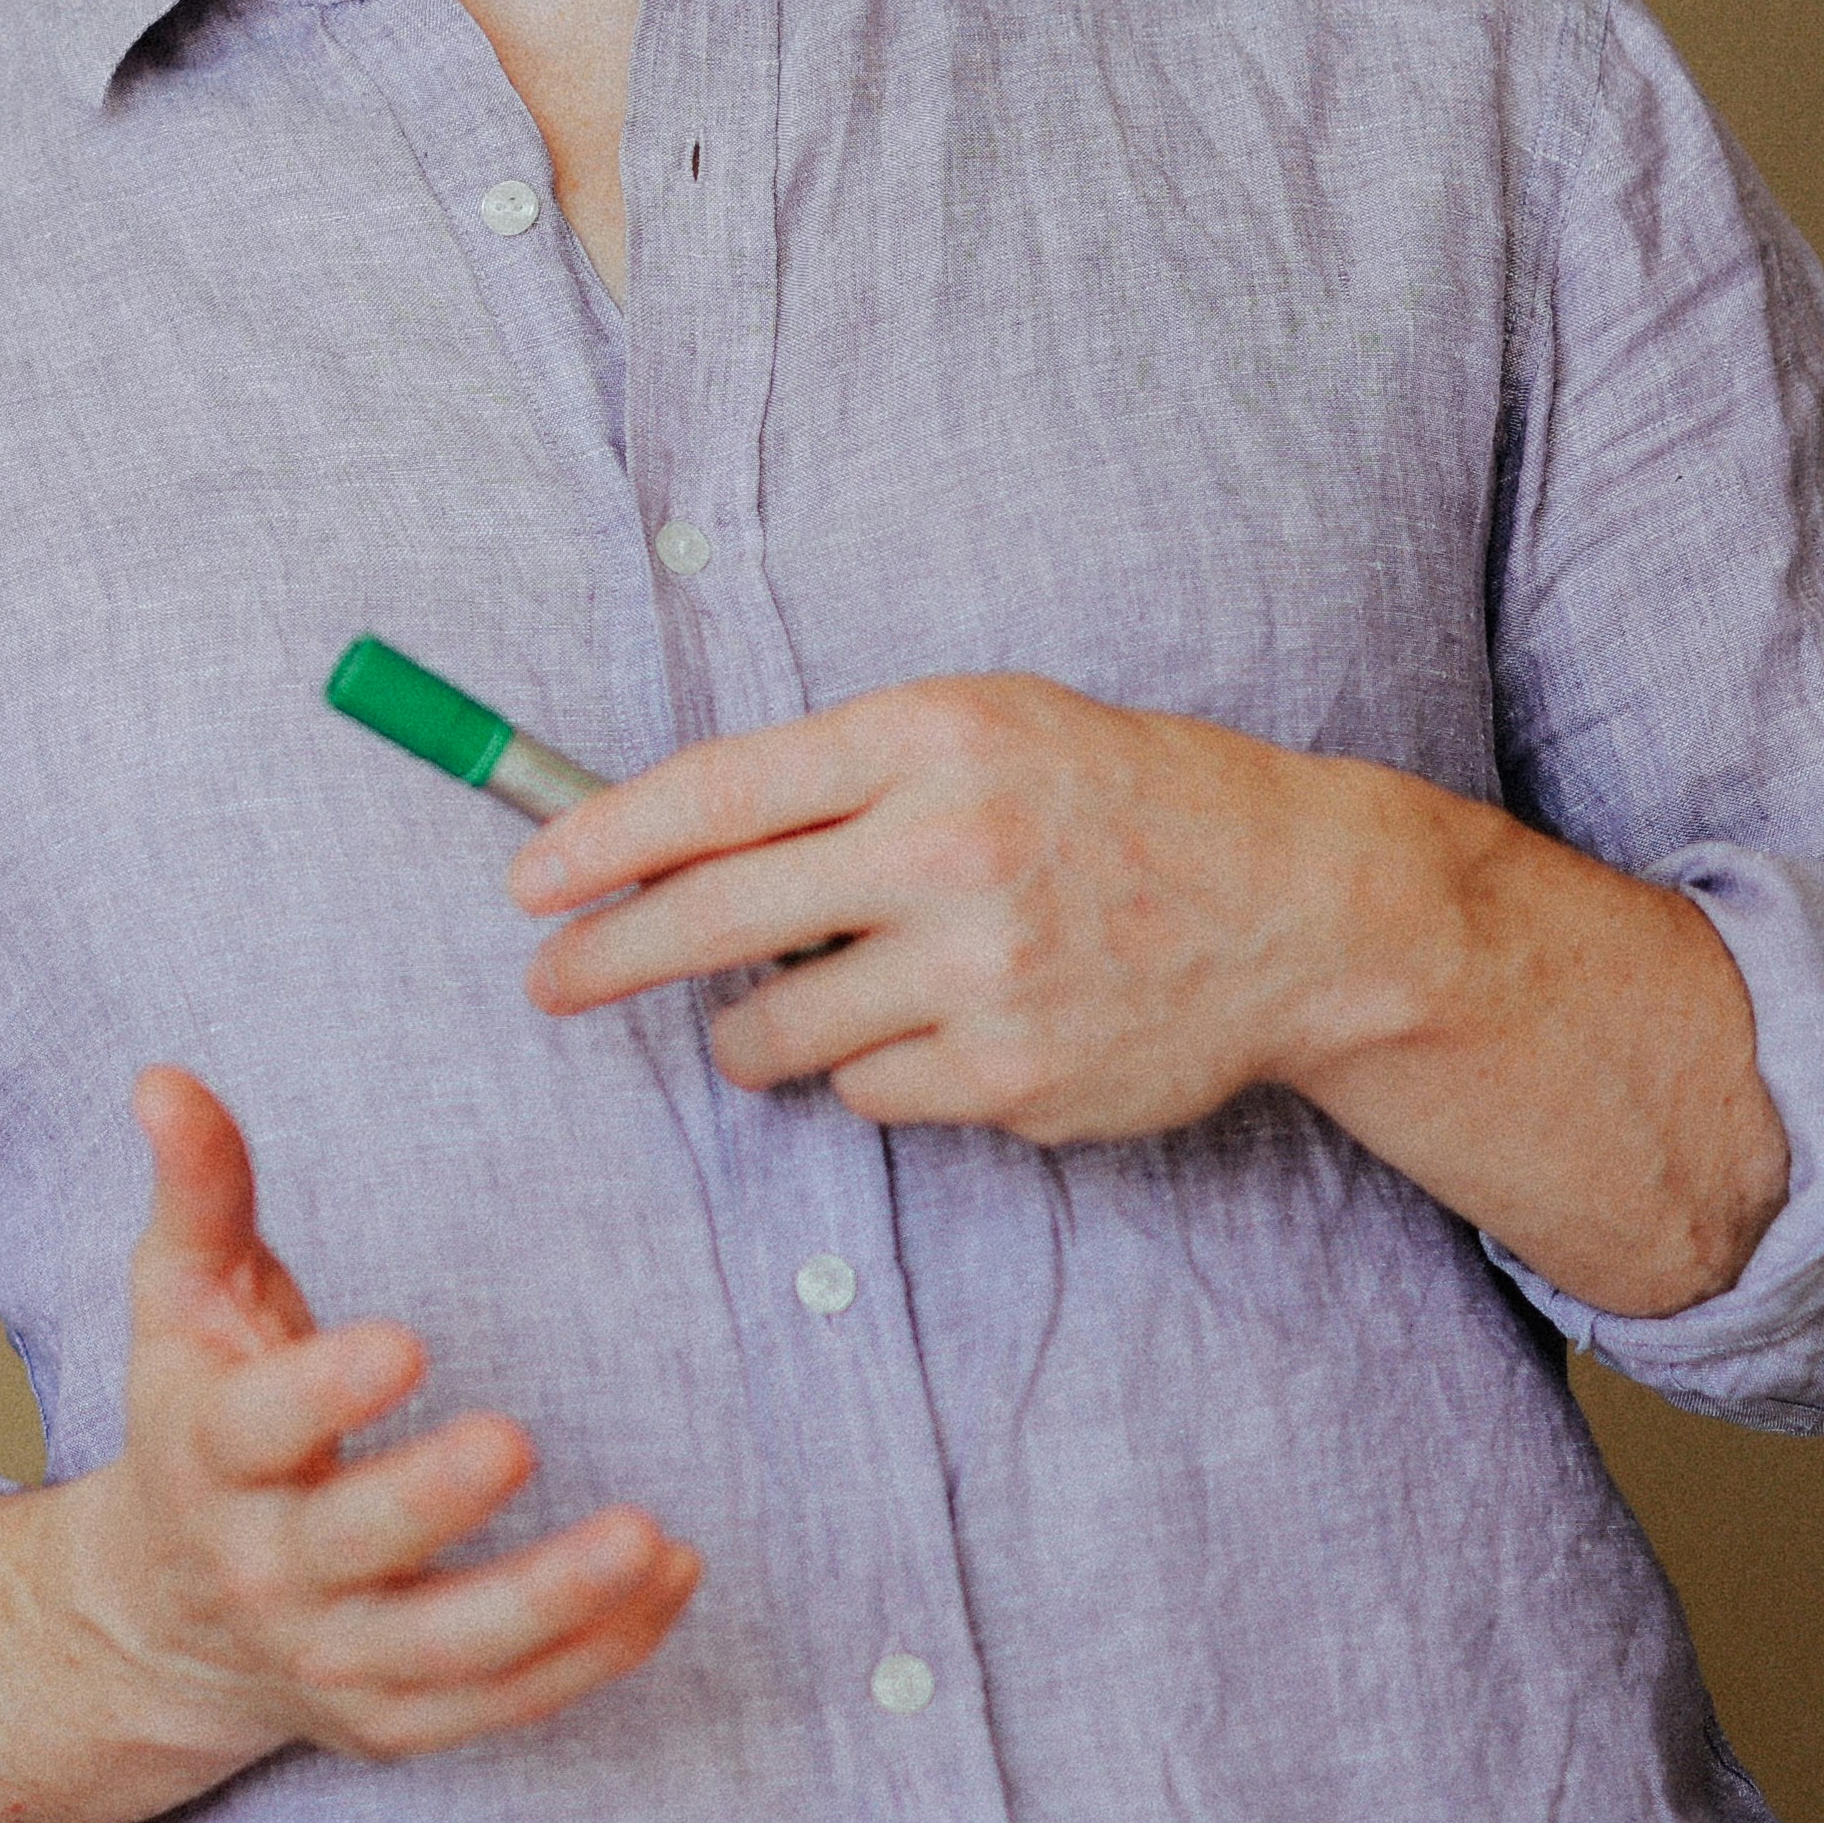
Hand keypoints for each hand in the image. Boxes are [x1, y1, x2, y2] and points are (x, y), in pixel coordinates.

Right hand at [0, 1066, 697, 1822]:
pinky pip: (501, 1702)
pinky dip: (591, 1655)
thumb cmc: (198, 1423)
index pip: (256, 1431)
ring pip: (445, 1648)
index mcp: (208, 1459)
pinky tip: (667, 1582)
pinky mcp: (395, 1720)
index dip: (324, 1392)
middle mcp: (261, 1570)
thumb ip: (200, 1193)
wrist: (162, 1621)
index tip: (405, 1340)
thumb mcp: (180, 1305)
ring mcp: (331, 1657)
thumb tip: (165, 1079)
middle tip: (516, 1438)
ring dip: (550, 1600)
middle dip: (430, 1499)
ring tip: (646, 1538)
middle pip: (347, 1546)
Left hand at [504, 673, 1781, 1313]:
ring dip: (754, 1030)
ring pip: (777, 1030)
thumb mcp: (980, 729)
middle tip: (551, 983)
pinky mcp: (1011, 1074)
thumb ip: (831, 773)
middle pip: (711, 920)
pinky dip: (876, 1072)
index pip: (715, 792)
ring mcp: (982, 971)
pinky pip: (871, 1093)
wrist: (1297, 904)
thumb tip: (658, 837)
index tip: (526, 882)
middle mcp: (946, 851)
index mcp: (927, 740)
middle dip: (606, 960)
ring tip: (789, 1007)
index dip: (598, 843)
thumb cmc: (1113, 799)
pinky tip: (941, 1028)